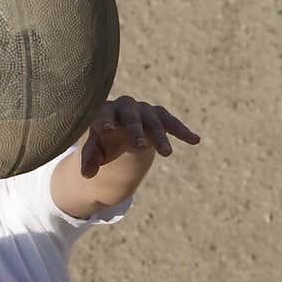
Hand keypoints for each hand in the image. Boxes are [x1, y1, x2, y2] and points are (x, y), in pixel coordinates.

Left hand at [81, 97, 200, 177]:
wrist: (117, 128)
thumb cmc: (102, 140)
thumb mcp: (93, 150)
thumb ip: (89, 159)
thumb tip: (86, 175)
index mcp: (104, 111)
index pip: (104, 114)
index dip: (106, 121)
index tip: (108, 129)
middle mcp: (125, 107)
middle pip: (131, 118)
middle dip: (135, 131)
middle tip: (140, 147)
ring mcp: (143, 110)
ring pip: (154, 121)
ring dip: (160, 137)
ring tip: (167, 154)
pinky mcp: (158, 116)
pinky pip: (171, 122)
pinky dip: (182, 131)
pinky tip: (196, 140)